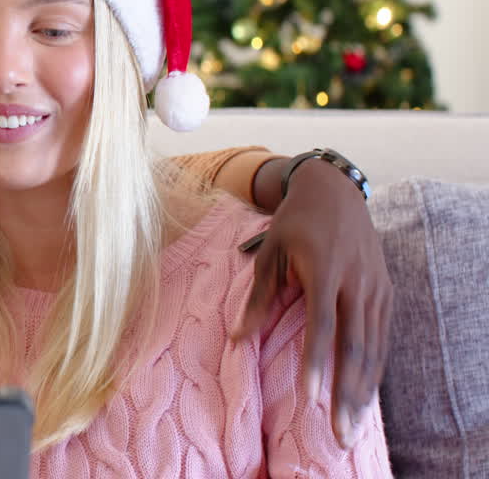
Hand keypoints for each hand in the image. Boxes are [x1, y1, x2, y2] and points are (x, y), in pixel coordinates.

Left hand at [233, 157, 392, 448]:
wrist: (334, 190)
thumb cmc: (293, 223)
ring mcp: (375, 287)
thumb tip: (236, 338)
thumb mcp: (269, 252)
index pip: (322, 324)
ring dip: (363, 389)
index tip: (311, 397)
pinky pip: (382, 338)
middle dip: (346, 392)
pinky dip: (374, 369)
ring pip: (373, 347)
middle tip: (339, 432)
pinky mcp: (385, 291)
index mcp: (324, 268)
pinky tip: (365, 395)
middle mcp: (356, 280)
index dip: (317, 362)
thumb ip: (258, 296)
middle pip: (354, 345)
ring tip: (352, 425)